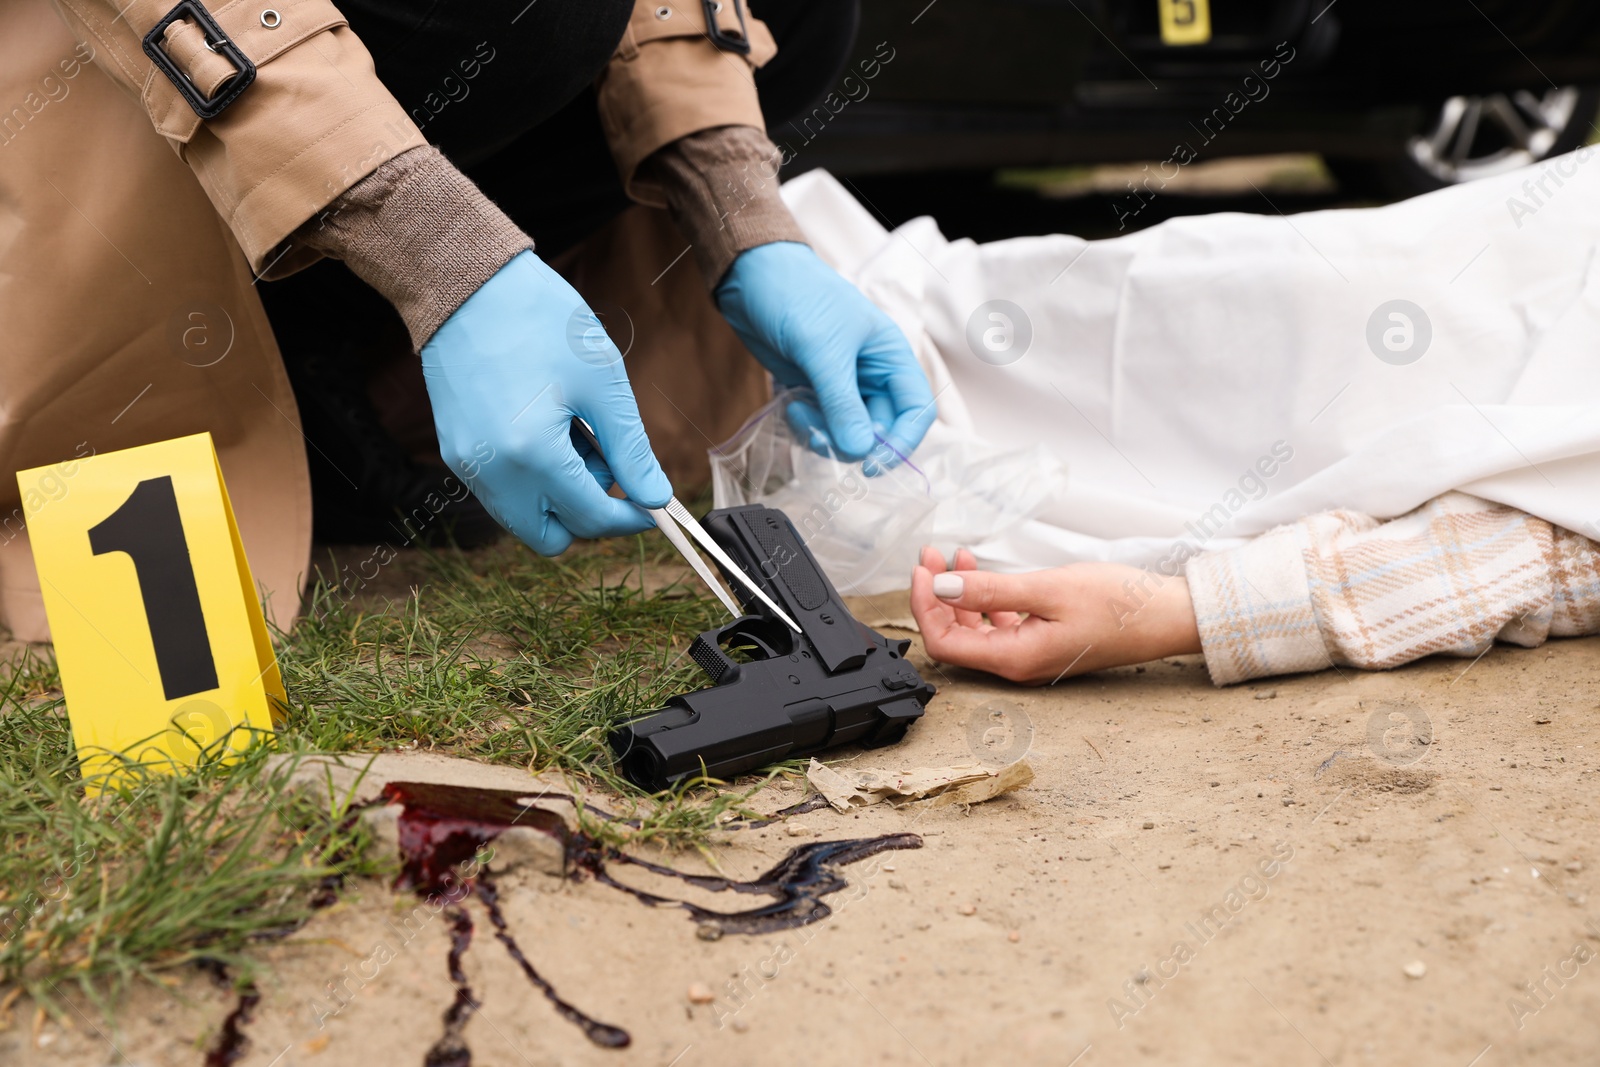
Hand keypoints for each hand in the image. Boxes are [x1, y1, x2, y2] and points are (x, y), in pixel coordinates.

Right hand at [421, 251, 670, 554]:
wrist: (468, 283)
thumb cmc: (542, 322)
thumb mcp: (603, 384)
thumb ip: (631, 450)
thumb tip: (655, 499)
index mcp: (533, 455)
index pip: (591, 518)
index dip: (630, 518)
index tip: (652, 505)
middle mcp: (492, 472)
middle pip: (550, 537)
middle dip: (587, 514)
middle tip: (606, 464)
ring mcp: (467, 465)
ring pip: (522, 517)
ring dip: (558, 496)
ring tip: (573, 434)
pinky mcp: (455, 451)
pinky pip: (501, 491)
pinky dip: (530, 479)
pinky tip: (545, 428)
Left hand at [716, 242, 935, 469]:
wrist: (751, 276)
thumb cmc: (797, 296)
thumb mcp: (823, 350)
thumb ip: (842, 402)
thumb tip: (859, 449)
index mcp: (891, 356)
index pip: (916, 411)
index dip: (902, 443)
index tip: (872, 464)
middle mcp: (873, 375)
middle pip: (880, 430)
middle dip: (852, 440)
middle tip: (821, 434)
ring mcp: (843, 386)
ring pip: (848, 434)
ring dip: (824, 435)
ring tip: (800, 413)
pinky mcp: (815, 392)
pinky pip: (821, 426)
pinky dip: (807, 427)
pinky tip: (790, 406)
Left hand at [909, 547, 1201, 683]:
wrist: (1166, 616)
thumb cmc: (1118, 604)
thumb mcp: (1047, 590)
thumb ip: (990, 591)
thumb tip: (940, 588)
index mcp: (1014, 659)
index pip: (944, 643)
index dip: (923, 606)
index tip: (922, 569)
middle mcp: (1017, 665)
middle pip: (955, 637)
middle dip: (936, 595)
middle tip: (931, 554)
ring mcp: (1030, 655)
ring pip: (976, 630)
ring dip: (959, 594)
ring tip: (955, 556)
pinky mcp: (1042, 642)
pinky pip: (999, 625)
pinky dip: (984, 599)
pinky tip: (985, 573)